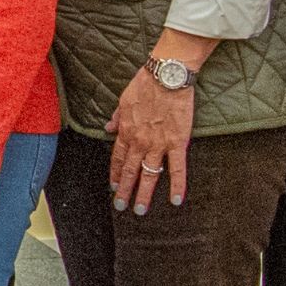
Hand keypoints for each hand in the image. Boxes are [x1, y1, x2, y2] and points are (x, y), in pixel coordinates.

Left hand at [108, 71, 195, 215]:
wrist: (166, 76)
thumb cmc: (145, 83)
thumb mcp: (123, 100)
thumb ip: (117, 117)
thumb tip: (107, 127)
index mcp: (126, 131)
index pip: (118, 158)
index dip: (115, 174)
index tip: (113, 187)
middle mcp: (139, 141)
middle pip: (130, 171)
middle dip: (125, 191)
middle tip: (121, 206)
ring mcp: (158, 144)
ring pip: (149, 175)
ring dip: (144, 194)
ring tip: (140, 210)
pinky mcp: (177, 143)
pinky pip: (177, 169)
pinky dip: (177, 186)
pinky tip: (176, 200)